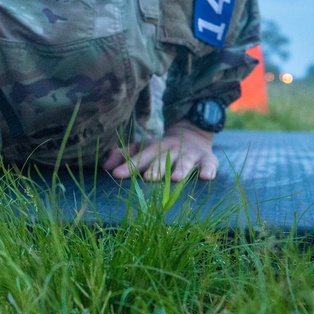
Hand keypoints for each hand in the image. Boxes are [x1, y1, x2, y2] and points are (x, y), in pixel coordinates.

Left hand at [103, 119, 217, 181]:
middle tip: (149, 178)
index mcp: (153, 148)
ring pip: (185, 161)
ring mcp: (190, 154)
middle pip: (162, 159)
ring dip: (181, 168)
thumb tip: (105, 166)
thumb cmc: (162, 149)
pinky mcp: (207, 159)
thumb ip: (124, 156)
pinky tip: (205, 177)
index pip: (140, 157)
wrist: (192, 134)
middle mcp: (171, 150)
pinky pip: (209, 164)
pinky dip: (208, 170)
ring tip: (176, 178)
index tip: (116, 175)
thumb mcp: (143, 149)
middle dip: (155, 168)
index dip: (128, 165)